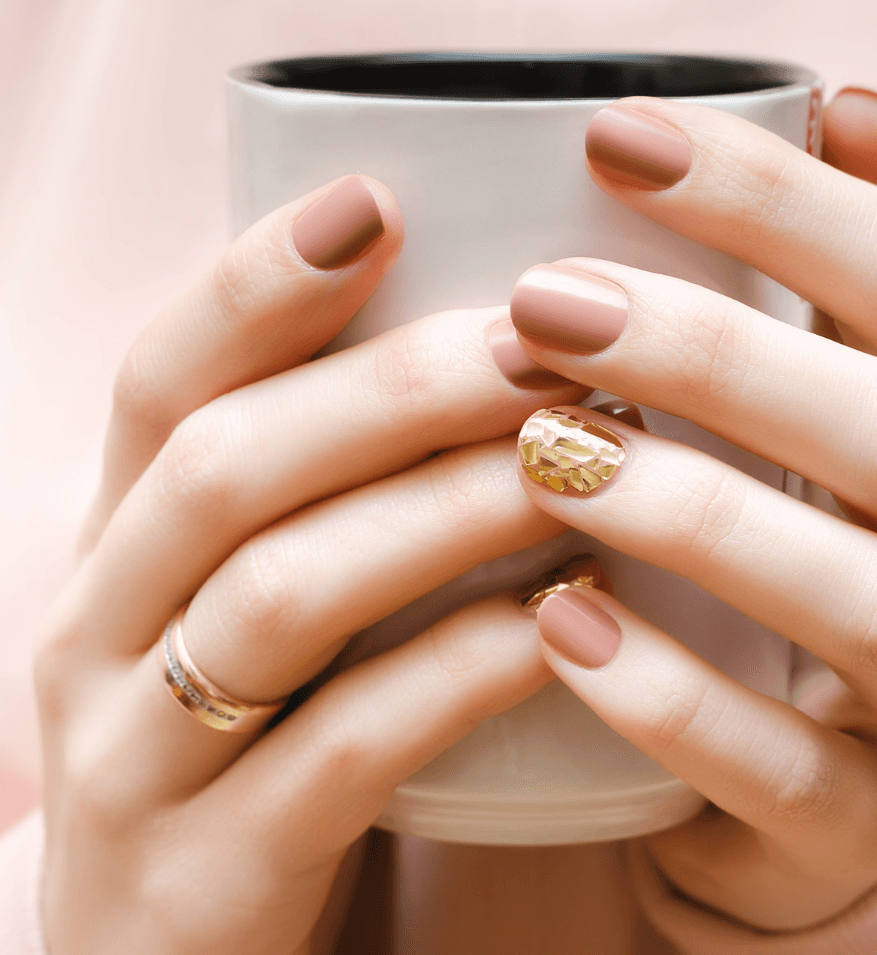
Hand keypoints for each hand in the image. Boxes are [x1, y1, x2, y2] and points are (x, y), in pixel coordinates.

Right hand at [35, 175, 587, 953]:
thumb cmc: (257, 735)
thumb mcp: (265, 596)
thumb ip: (329, 491)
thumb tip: (478, 341)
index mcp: (119, 544)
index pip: (161, 378)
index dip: (259, 281)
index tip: (378, 198)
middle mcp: (100, 632)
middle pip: (227, 467)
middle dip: (388, 389)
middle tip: (538, 337)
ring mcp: (134, 762)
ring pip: (282, 595)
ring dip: (440, 511)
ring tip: (570, 456)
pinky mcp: (205, 882)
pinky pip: (344, 752)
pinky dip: (461, 670)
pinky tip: (561, 620)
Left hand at [508, 90, 876, 929]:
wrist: (795, 771)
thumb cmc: (791, 549)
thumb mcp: (827, 403)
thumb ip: (842, 274)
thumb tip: (851, 99)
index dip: (773, 198)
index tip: (611, 137)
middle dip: (716, 354)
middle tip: (542, 303)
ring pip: (864, 600)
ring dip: (697, 515)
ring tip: (543, 454)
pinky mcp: (868, 821)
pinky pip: (784, 768)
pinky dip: (669, 694)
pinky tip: (555, 623)